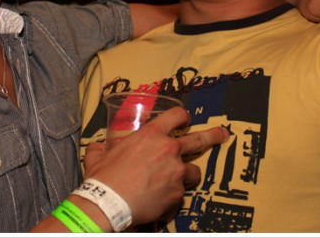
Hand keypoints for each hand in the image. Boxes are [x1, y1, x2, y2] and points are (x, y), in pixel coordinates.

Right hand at [82, 107, 227, 226]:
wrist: (108, 203)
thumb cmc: (103, 178)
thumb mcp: (98, 156)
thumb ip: (101, 148)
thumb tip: (96, 147)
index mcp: (151, 135)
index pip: (176, 116)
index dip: (182, 116)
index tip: (186, 120)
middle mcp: (168, 150)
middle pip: (199, 140)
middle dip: (213, 136)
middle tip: (223, 134)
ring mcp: (176, 172)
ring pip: (193, 171)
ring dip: (187, 175)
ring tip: (177, 182)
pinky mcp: (177, 194)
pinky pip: (180, 195)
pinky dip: (172, 198)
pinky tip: (160, 203)